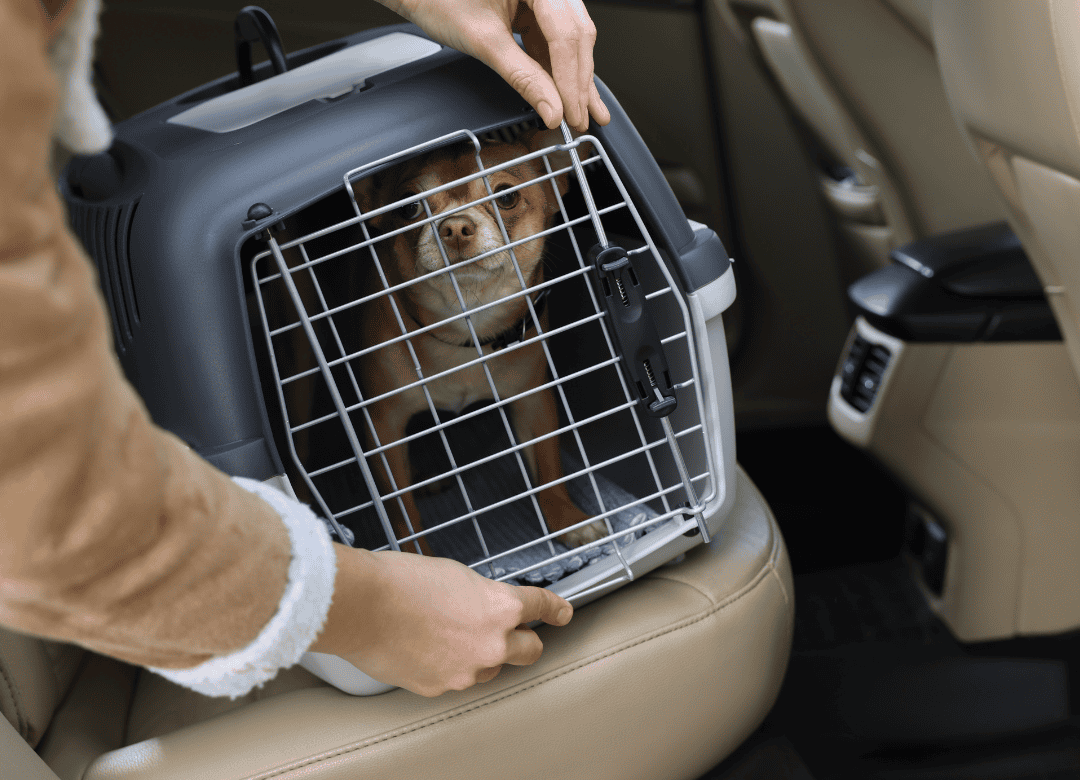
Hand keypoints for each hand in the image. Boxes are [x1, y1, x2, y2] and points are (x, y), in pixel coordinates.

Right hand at [310, 545, 572, 696]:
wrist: (362, 605)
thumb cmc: (402, 581)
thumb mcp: (456, 575)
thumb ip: (481, 595)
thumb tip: (484, 606)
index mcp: (500, 606)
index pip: (542, 606)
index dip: (556, 610)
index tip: (563, 613)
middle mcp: (492, 642)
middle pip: (530, 650)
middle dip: (526, 641)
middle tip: (517, 635)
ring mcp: (467, 670)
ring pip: (490, 668)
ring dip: (481, 656)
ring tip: (450, 637)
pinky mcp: (440, 687)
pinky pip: (456, 679)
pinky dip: (448, 667)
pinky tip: (427, 649)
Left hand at [377, 0, 610, 131]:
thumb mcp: (485, 42)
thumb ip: (523, 77)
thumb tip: (551, 108)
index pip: (565, 35)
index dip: (571, 80)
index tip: (571, 112)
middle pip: (575, 36)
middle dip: (578, 82)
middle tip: (580, 118)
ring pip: (570, 40)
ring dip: (574, 78)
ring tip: (582, 111)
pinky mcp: (536, 8)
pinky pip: (556, 40)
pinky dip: (560, 68)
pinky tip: (569, 92)